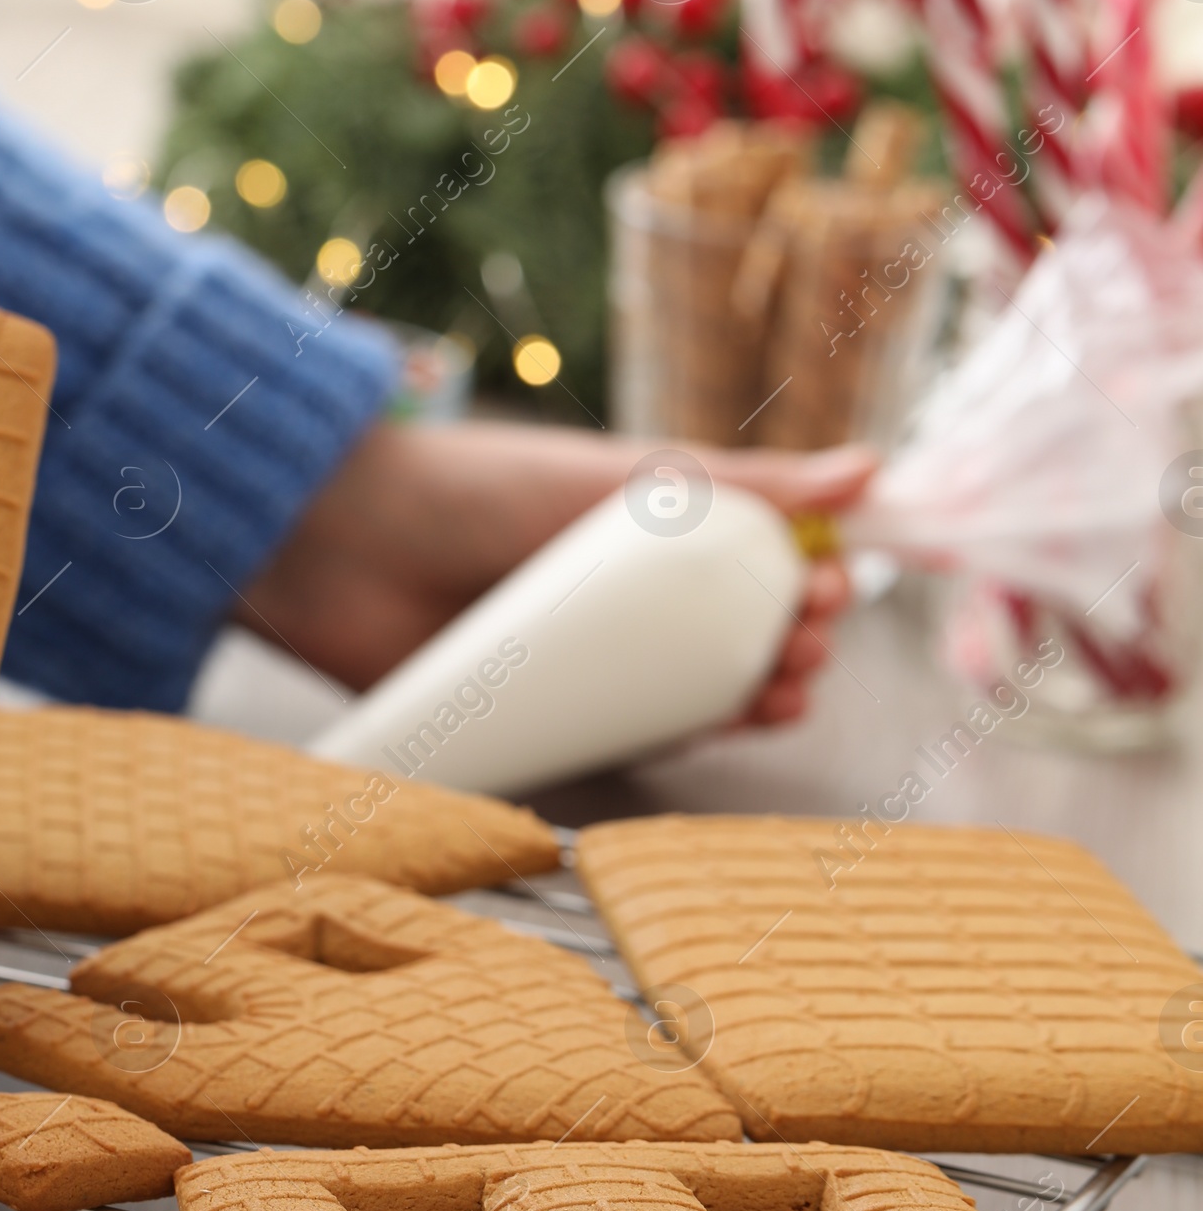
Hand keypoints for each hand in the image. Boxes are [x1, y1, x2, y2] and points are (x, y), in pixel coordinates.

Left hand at [240, 420, 876, 727]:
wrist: (342, 546)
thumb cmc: (478, 489)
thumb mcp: (624, 478)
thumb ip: (744, 479)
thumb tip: (869, 468)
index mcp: (647, 533)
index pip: (753, 566)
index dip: (802, 585)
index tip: (829, 593)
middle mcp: (619, 598)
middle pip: (732, 637)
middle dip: (788, 651)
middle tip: (805, 653)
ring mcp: (583, 659)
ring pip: (688, 695)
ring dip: (749, 704)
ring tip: (780, 697)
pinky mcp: (542, 714)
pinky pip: (622, 738)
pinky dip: (675, 743)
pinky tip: (711, 735)